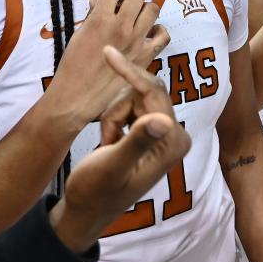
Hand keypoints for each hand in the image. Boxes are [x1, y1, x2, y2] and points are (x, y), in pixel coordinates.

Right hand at [42, 0, 170, 131]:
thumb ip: (91, 14)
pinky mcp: (146, 55)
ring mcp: (136, 40)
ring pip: (153, 9)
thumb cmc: (72, 65)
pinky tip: (148, 33)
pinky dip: (159, 31)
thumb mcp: (78, 34)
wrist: (78, 96)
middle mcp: (121, 26)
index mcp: (100, 18)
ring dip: (145, 10)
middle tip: (123, 10)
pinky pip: (163, 35)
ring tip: (136, 19)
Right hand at [49, 45, 189, 252]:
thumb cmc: (95, 191)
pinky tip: (111, 142)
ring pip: (135, 100)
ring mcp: (165, 133)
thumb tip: (164, 120)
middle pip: (145, 94)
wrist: (87, 209)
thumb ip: (137, 142)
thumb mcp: (112, 166)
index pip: (154, 93)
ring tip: (107, 145)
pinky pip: (132, 108)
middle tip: (106, 140)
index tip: (107, 52)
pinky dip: (115, 120)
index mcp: (173, 142)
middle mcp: (175, 135)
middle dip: (117, 111)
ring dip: (114, 118)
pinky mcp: (153, 132)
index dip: (129, 73)